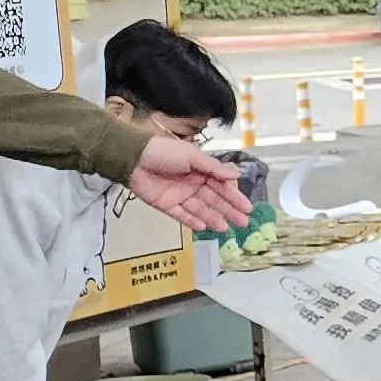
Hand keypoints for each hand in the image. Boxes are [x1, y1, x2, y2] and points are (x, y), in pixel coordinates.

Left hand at [129, 134, 252, 230]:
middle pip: (214, 200)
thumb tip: (235, 175)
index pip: (222, 186)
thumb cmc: (165, 152)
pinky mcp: (166, 205)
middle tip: (243, 222)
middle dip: (229, 211)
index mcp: (201, 171)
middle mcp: (193, 184)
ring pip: (200, 209)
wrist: (134, 157)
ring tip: (224, 228)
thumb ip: (213, 168)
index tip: (247, 207)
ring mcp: (180, 196)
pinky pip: (181, 215)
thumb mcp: (192, 156)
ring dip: (213, 218)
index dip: (234, 197)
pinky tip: (203, 227)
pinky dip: (192, 221)